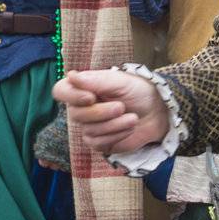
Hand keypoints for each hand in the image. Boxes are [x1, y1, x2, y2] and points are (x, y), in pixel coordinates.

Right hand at [52, 68, 168, 154]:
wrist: (157, 112)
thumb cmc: (138, 92)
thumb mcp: (120, 81)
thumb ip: (96, 80)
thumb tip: (71, 76)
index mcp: (83, 87)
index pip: (61, 91)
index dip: (72, 96)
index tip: (91, 97)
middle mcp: (82, 107)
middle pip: (75, 114)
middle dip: (101, 113)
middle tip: (122, 107)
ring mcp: (89, 126)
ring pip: (89, 131)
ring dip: (114, 125)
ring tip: (133, 118)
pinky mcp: (99, 142)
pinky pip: (97, 143)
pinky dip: (116, 136)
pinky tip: (129, 127)